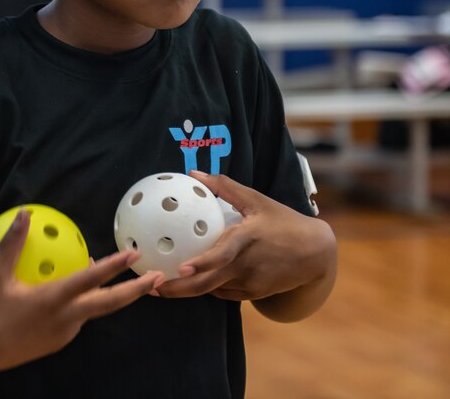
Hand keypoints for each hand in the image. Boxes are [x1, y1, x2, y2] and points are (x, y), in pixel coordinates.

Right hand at [0, 208, 162, 374]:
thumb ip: (12, 243)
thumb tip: (25, 214)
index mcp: (53, 300)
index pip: (91, 280)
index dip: (114, 266)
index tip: (133, 255)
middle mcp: (66, 319)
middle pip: (110, 304)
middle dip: (137, 291)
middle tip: (158, 277)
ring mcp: (65, 333)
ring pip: (94, 310)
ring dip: (109, 294)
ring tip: (117, 275)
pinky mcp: (59, 342)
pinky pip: (77, 317)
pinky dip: (85, 302)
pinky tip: (75, 290)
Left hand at [156, 171, 334, 301]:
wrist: (315, 253)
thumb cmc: (283, 221)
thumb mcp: (257, 200)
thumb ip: (225, 187)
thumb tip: (194, 173)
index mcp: (248, 239)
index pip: (223, 255)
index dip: (203, 263)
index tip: (182, 268)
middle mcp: (248, 264)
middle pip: (209, 282)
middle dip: (179, 288)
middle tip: (152, 287)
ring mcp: (251, 282)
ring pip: (213, 290)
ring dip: (188, 290)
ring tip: (161, 288)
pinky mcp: (254, 293)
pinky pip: (224, 292)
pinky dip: (208, 286)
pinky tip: (192, 281)